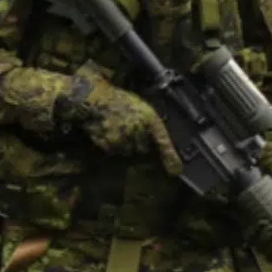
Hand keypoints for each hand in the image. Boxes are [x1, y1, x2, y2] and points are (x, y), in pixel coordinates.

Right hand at [58, 67, 182, 175]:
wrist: (94, 99)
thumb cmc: (118, 100)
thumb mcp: (140, 107)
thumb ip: (149, 123)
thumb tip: (157, 143)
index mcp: (149, 117)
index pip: (163, 141)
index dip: (170, 157)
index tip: (176, 171)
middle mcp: (138, 130)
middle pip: (144, 149)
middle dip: (141, 145)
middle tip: (132, 132)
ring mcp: (123, 139)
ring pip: (129, 152)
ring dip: (127, 146)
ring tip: (119, 130)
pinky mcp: (110, 145)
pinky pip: (116, 151)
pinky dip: (115, 146)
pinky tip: (110, 133)